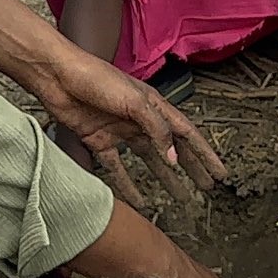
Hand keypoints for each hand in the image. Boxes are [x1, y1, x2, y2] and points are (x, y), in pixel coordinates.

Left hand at [35, 50, 226, 207]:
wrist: (58, 76)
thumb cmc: (96, 78)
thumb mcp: (135, 102)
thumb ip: (157, 129)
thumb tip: (174, 158)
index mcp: (154, 105)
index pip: (186, 134)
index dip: (204, 154)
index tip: (220, 173)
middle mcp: (140, 119)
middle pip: (172, 148)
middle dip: (191, 168)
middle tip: (206, 188)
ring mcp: (120, 131)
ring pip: (149, 160)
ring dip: (165, 178)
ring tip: (180, 197)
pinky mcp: (99, 140)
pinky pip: (117, 168)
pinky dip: (127, 185)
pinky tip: (137, 201)